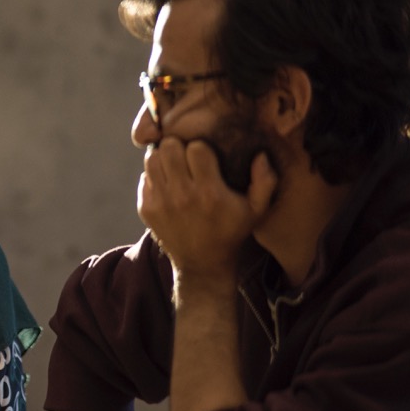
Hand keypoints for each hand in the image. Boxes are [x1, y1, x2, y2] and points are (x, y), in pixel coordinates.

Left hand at [137, 137, 277, 282]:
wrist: (203, 264)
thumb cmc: (231, 231)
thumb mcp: (256, 210)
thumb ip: (265, 180)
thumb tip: (260, 154)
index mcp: (210, 192)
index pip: (196, 148)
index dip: (201, 147)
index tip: (206, 156)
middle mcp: (182, 196)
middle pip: (169, 148)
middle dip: (179, 147)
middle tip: (186, 156)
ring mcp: (161, 202)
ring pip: (152, 159)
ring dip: (164, 158)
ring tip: (175, 166)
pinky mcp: (147, 209)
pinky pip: (145, 177)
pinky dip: (155, 176)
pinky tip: (168, 183)